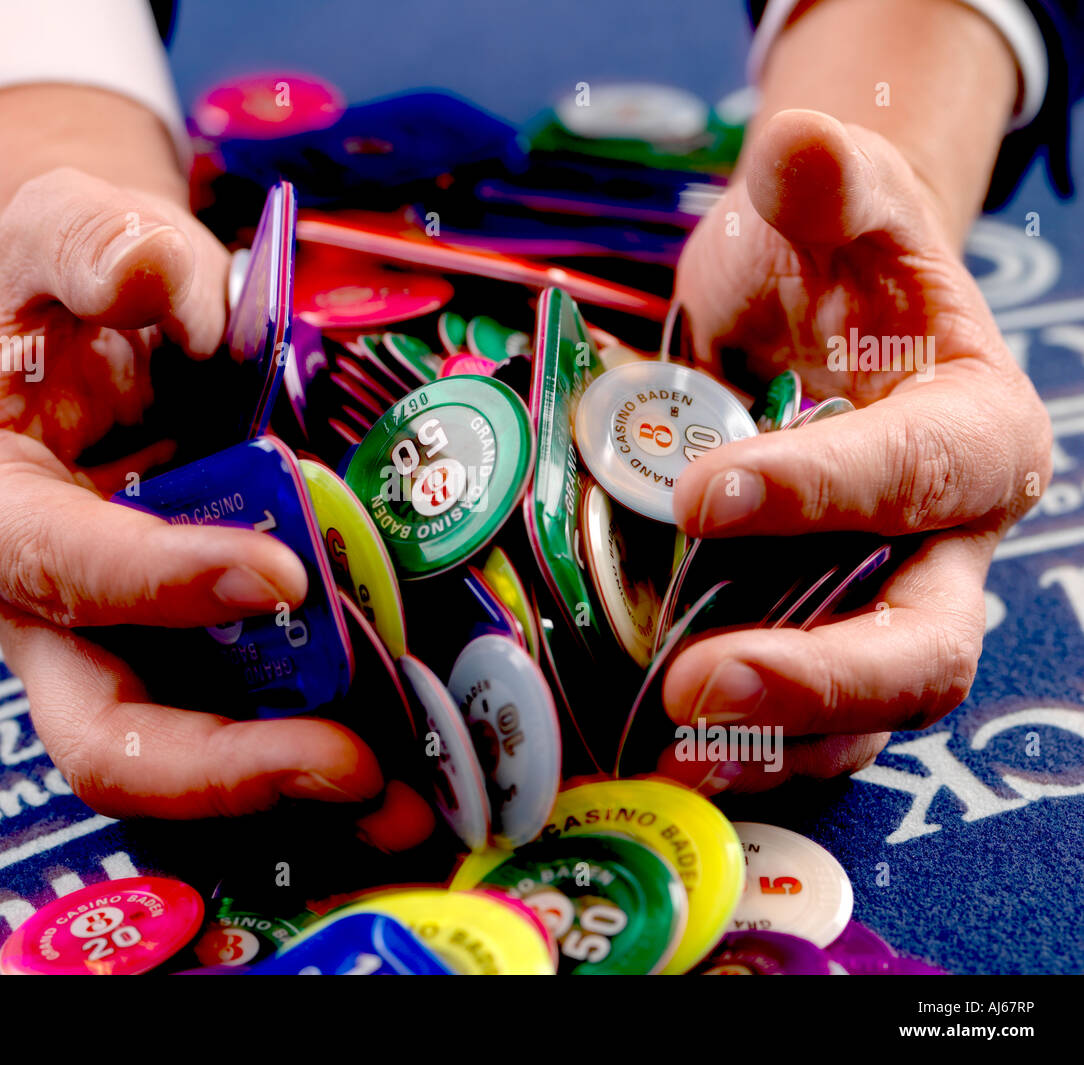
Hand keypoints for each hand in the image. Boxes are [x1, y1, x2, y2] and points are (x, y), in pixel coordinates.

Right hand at [0, 167, 429, 846]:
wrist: (119, 340)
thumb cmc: (80, 295)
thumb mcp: (64, 231)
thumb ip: (92, 245)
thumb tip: (159, 288)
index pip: (61, 570)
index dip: (163, 582)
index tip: (281, 574)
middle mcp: (49, 616)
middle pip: (105, 736)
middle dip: (225, 765)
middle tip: (349, 763)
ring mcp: (130, 651)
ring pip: (187, 764)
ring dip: (294, 790)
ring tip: (406, 799)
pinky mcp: (203, 662)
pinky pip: (253, 732)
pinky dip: (323, 756)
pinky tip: (409, 766)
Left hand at [655, 109, 1051, 791]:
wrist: (828, 324)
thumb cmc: (837, 270)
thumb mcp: (835, 211)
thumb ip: (825, 186)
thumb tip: (796, 148)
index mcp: (975, 429)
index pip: (915, 472)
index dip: (818, 492)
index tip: (703, 495)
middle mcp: (953, 541)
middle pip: (925, 640)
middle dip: (820, 672)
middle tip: (702, 683)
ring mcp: (892, 603)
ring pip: (870, 708)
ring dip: (778, 741)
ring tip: (681, 754)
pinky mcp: (830, 638)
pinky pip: (811, 720)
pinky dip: (751, 745)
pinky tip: (677, 755)